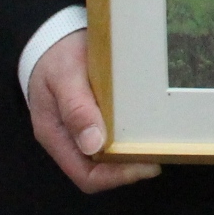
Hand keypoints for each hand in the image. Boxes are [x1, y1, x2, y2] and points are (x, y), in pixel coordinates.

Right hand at [26, 29, 160, 194]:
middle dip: (129, 167)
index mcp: (55, 136)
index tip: (147, 165)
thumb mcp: (64, 76)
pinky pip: (112, 135)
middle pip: (100, 170)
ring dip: (131, 153)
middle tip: (160, 153)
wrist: (53, 38)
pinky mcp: (94, 116)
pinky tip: (147, 127)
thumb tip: (93, 145)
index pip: (86, 175)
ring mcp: (81, 129)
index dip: (116, 177)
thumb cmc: (56, 56)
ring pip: (108, 155)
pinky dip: (129, 136)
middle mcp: (68, 139)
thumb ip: (76, 108)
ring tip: (157, 142)